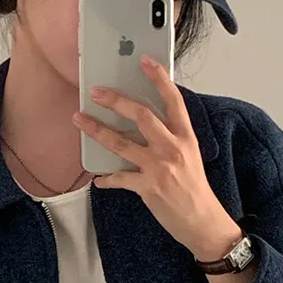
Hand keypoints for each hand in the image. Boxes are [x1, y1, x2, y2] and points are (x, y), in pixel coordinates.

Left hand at [71, 55, 240, 258]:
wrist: (202, 221)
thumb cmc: (195, 189)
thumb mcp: (190, 155)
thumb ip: (170, 137)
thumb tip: (144, 122)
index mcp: (186, 137)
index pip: (173, 101)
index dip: (159, 79)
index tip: (145, 61)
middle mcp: (173, 148)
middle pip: (141, 116)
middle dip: (116, 101)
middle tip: (96, 92)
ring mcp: (159, 167)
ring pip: (122, 143)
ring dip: (97, 131)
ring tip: (80, 120)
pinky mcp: (147, 187)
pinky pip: (119, 178)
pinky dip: (106, 178)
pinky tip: (98, 179)